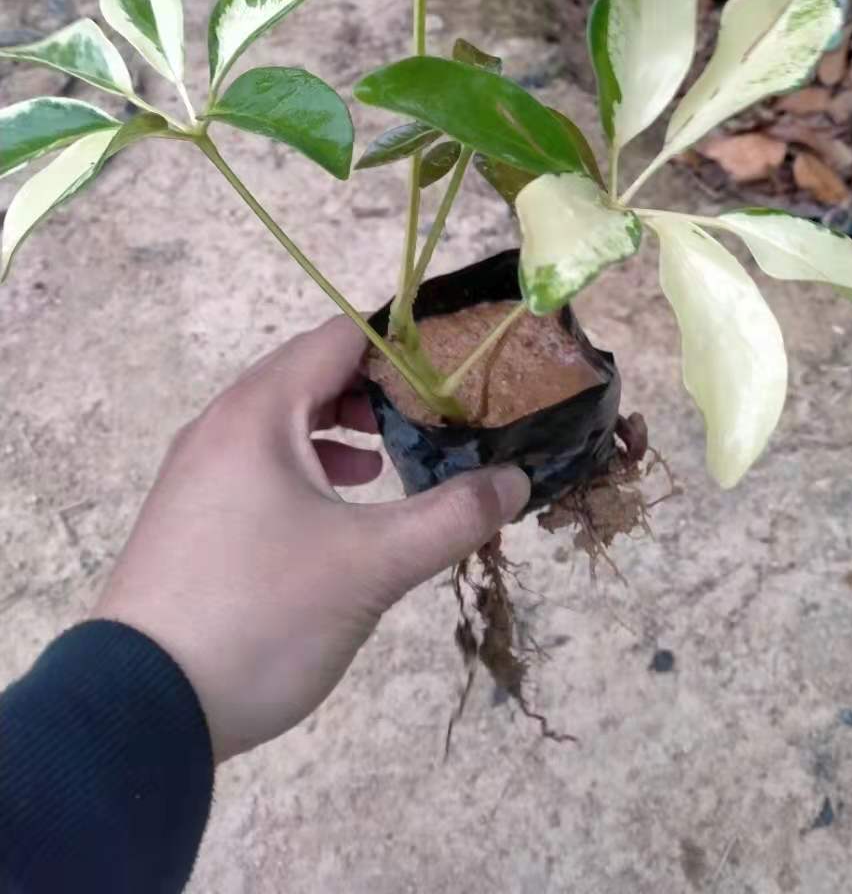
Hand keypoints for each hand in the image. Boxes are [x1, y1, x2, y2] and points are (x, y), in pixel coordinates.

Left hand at [92, 316, 529, 761]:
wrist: (140, 709)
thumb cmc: (260, 613)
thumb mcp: (371, 565)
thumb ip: (451, 516)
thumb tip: (516, 480)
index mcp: (259, 412)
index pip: (341, 337)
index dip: (406, 343)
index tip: (461, 369)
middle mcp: (221, 426)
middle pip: (312, 374)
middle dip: (380, 390)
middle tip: (438, 420)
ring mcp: (199, 473)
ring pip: (285, 423)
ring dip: (343, 430)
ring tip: (392, 462)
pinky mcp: (193, 518)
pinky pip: (261, 464)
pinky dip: (309, 468)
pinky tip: (340, 513)